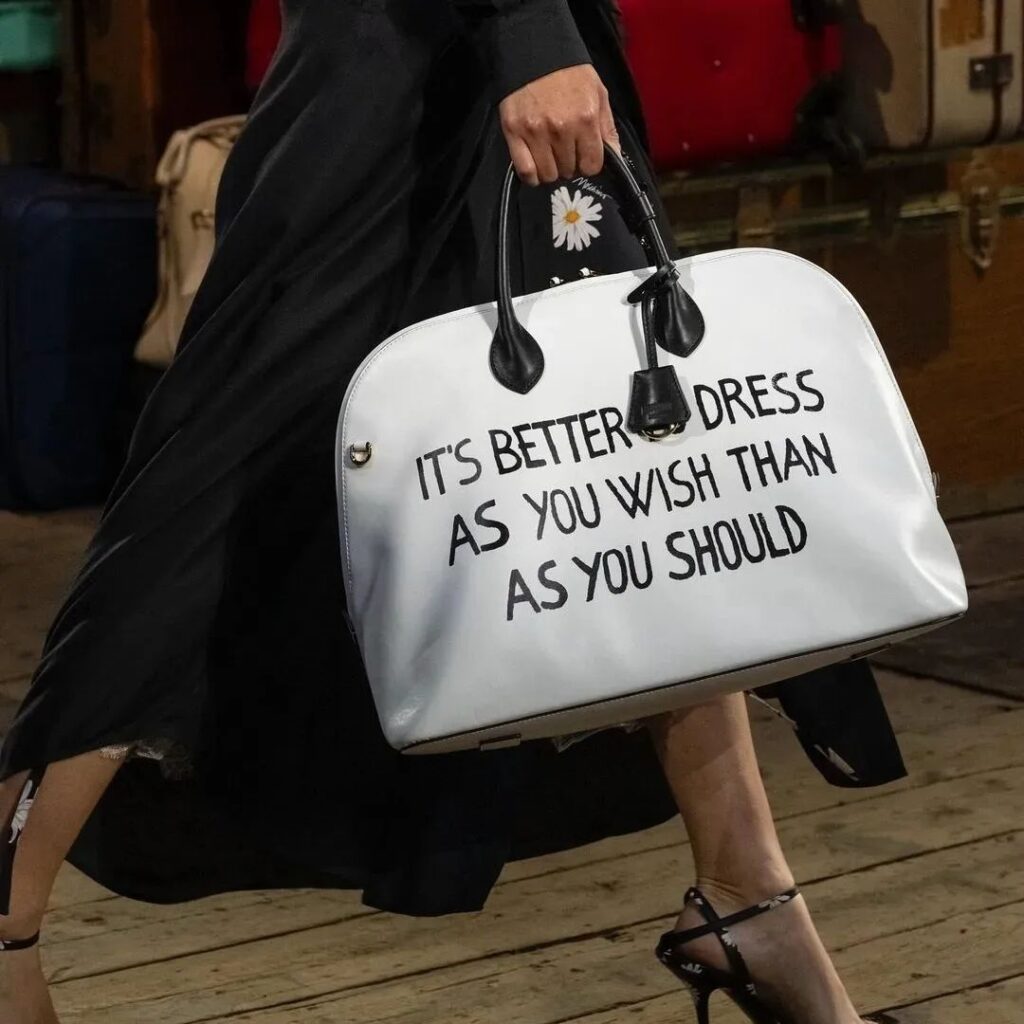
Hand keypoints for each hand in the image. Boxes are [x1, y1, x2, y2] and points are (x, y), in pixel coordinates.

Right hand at [499, 64, 619, 185]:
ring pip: (548, 175)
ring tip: (550, 155)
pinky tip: (536, 166)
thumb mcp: (598, 93)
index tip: (583, 157)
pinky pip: (525, 171)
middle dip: (570, 164)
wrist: (534, 50)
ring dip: (551, 170)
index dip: (589, 165)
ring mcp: (536, 132)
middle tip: (565, 150)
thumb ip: (607, 127)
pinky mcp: (514, 132)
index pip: (591, 166)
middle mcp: (561, 129)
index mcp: (585, 119)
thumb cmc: (569, 73)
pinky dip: (532, 175)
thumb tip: (615, 156)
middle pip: (569, 171)